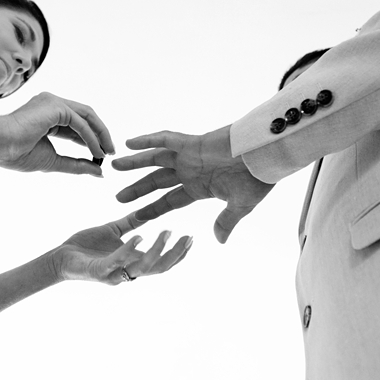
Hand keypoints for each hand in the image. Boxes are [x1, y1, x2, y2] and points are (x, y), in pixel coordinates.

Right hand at [0, 92, 114, 174]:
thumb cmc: (16, 153)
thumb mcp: (53, 161)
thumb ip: (76, 164)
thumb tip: (98, 171)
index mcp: (46, 116)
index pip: (75, 125)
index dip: (90, 139)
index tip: (100, 154)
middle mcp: (51, 105)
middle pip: (85, 117)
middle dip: (100, 134)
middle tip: (110, 152)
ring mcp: (53, 103)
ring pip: (86, 116)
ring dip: (100, 134)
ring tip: (107, 152)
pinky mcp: (56, 106)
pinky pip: (80, 122)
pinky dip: (91, 137)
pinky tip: (96, 151)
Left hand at [53, 213, 192, 284]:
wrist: (60, 257)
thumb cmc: (85, 247)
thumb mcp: (113, 231)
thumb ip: (130, 223)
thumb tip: (148, 211)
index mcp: (132, 262)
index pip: (161, 263)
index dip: (178, 254)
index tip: (191, 238)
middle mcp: (126, 271)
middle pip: (159, 269)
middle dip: (175, 255)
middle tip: (187, 238)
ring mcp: (114, 273)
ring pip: (142, 267)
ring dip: (157, 250)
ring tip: (167, 232)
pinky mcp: (99, 270)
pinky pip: (118, 261)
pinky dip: (130, 248)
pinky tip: (139, 236)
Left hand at [112, 126, 273, 243]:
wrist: (266, 156)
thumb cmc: (257, 179)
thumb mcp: (240, 206)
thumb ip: (226, 222)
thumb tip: (219, 241)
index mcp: (199, 188)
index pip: (169, 201)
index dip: (152, 209)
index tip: (135, 217)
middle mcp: (190, 171)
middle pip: (156, 181)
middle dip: (137, 188)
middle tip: (117, 196)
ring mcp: (190, 156)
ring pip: (155, 159)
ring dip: (135, 162)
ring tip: (114, 166)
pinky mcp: (193, 143)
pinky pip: (166, 139)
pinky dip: (148, 140)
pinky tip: (130, 142)